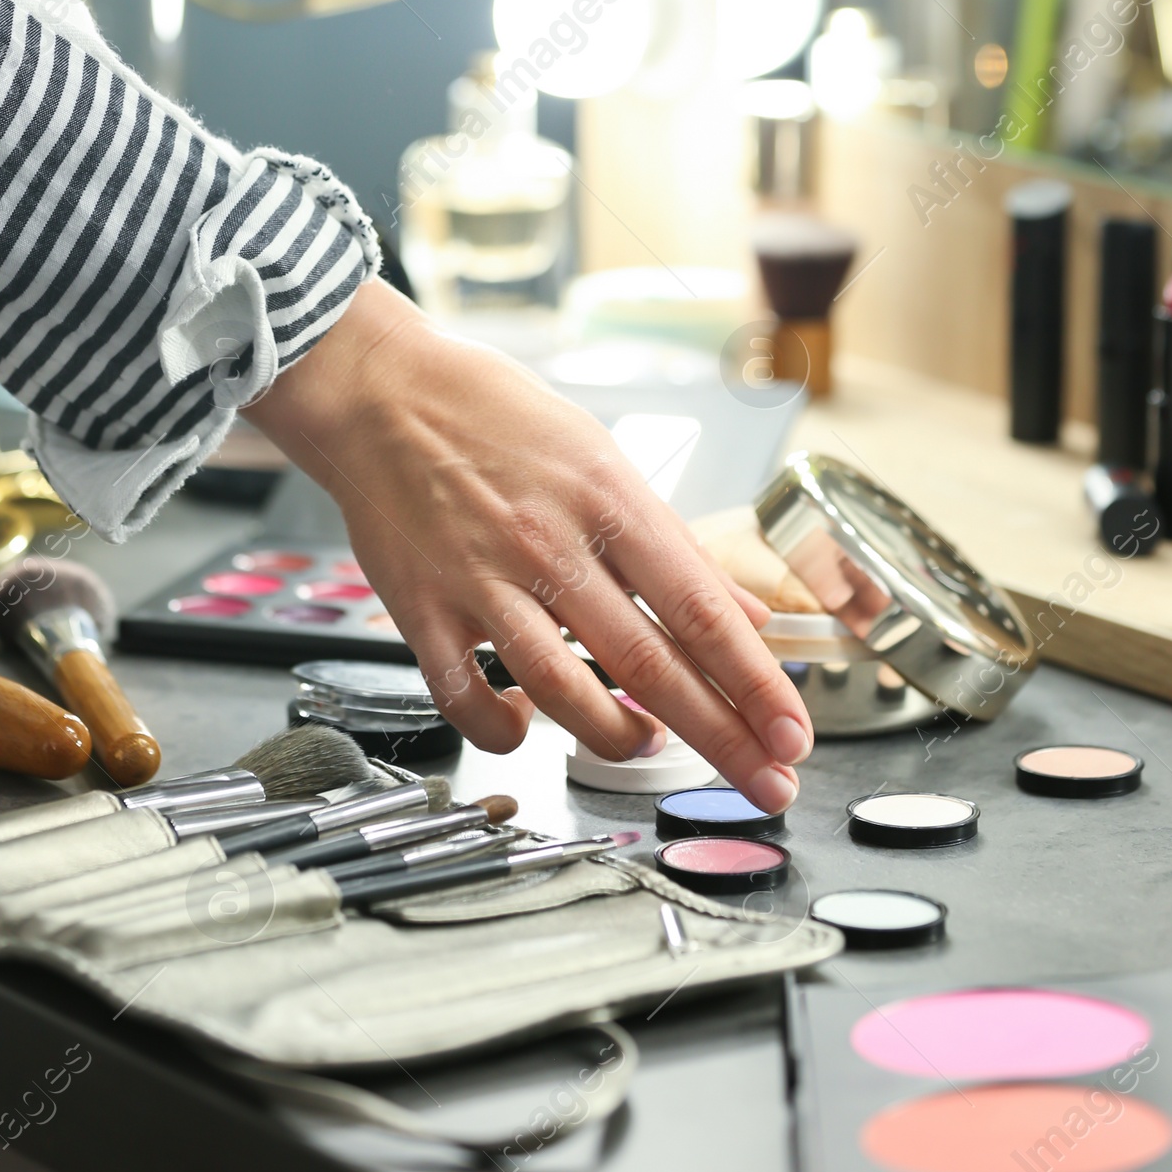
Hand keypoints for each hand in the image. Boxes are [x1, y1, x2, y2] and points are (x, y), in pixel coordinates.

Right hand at [247, 282, 812, 814]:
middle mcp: (550, 543)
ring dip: (618, 736)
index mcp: (607, 497)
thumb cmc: (492, 413)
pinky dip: (503, 730)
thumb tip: (741, 611)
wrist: (379, 389)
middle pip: (650, 663)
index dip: (755, 681)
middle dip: (722, 735)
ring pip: (564, 692)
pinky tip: (526, 726)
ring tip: (648, 745)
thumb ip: (669, 542)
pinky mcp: (423, 609)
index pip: (701, 608)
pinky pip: (467, 698)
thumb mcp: (600, 455)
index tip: (792, 730)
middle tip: (768, 781)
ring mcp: (483, 580)